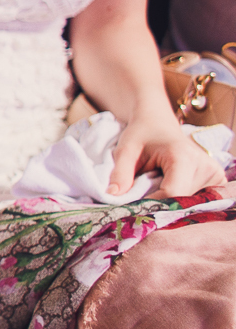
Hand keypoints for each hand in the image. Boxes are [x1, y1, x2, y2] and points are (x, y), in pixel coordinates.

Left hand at [109, 118, 226, 198]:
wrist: (158, 122)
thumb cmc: (141, 134)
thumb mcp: (125, 150)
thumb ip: (120, 173)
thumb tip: (112, 196)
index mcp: (183, 157)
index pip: (171, 194)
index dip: (151, 203)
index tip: (132, 205)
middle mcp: (205, 166)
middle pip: (180, 200)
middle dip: (158, 202)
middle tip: (141, 191)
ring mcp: (214, 173)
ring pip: (188, 202)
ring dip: (168, 199)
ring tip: (157, 182)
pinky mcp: (216, 179)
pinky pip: (196, 198)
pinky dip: (179, 197)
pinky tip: (169, 183)